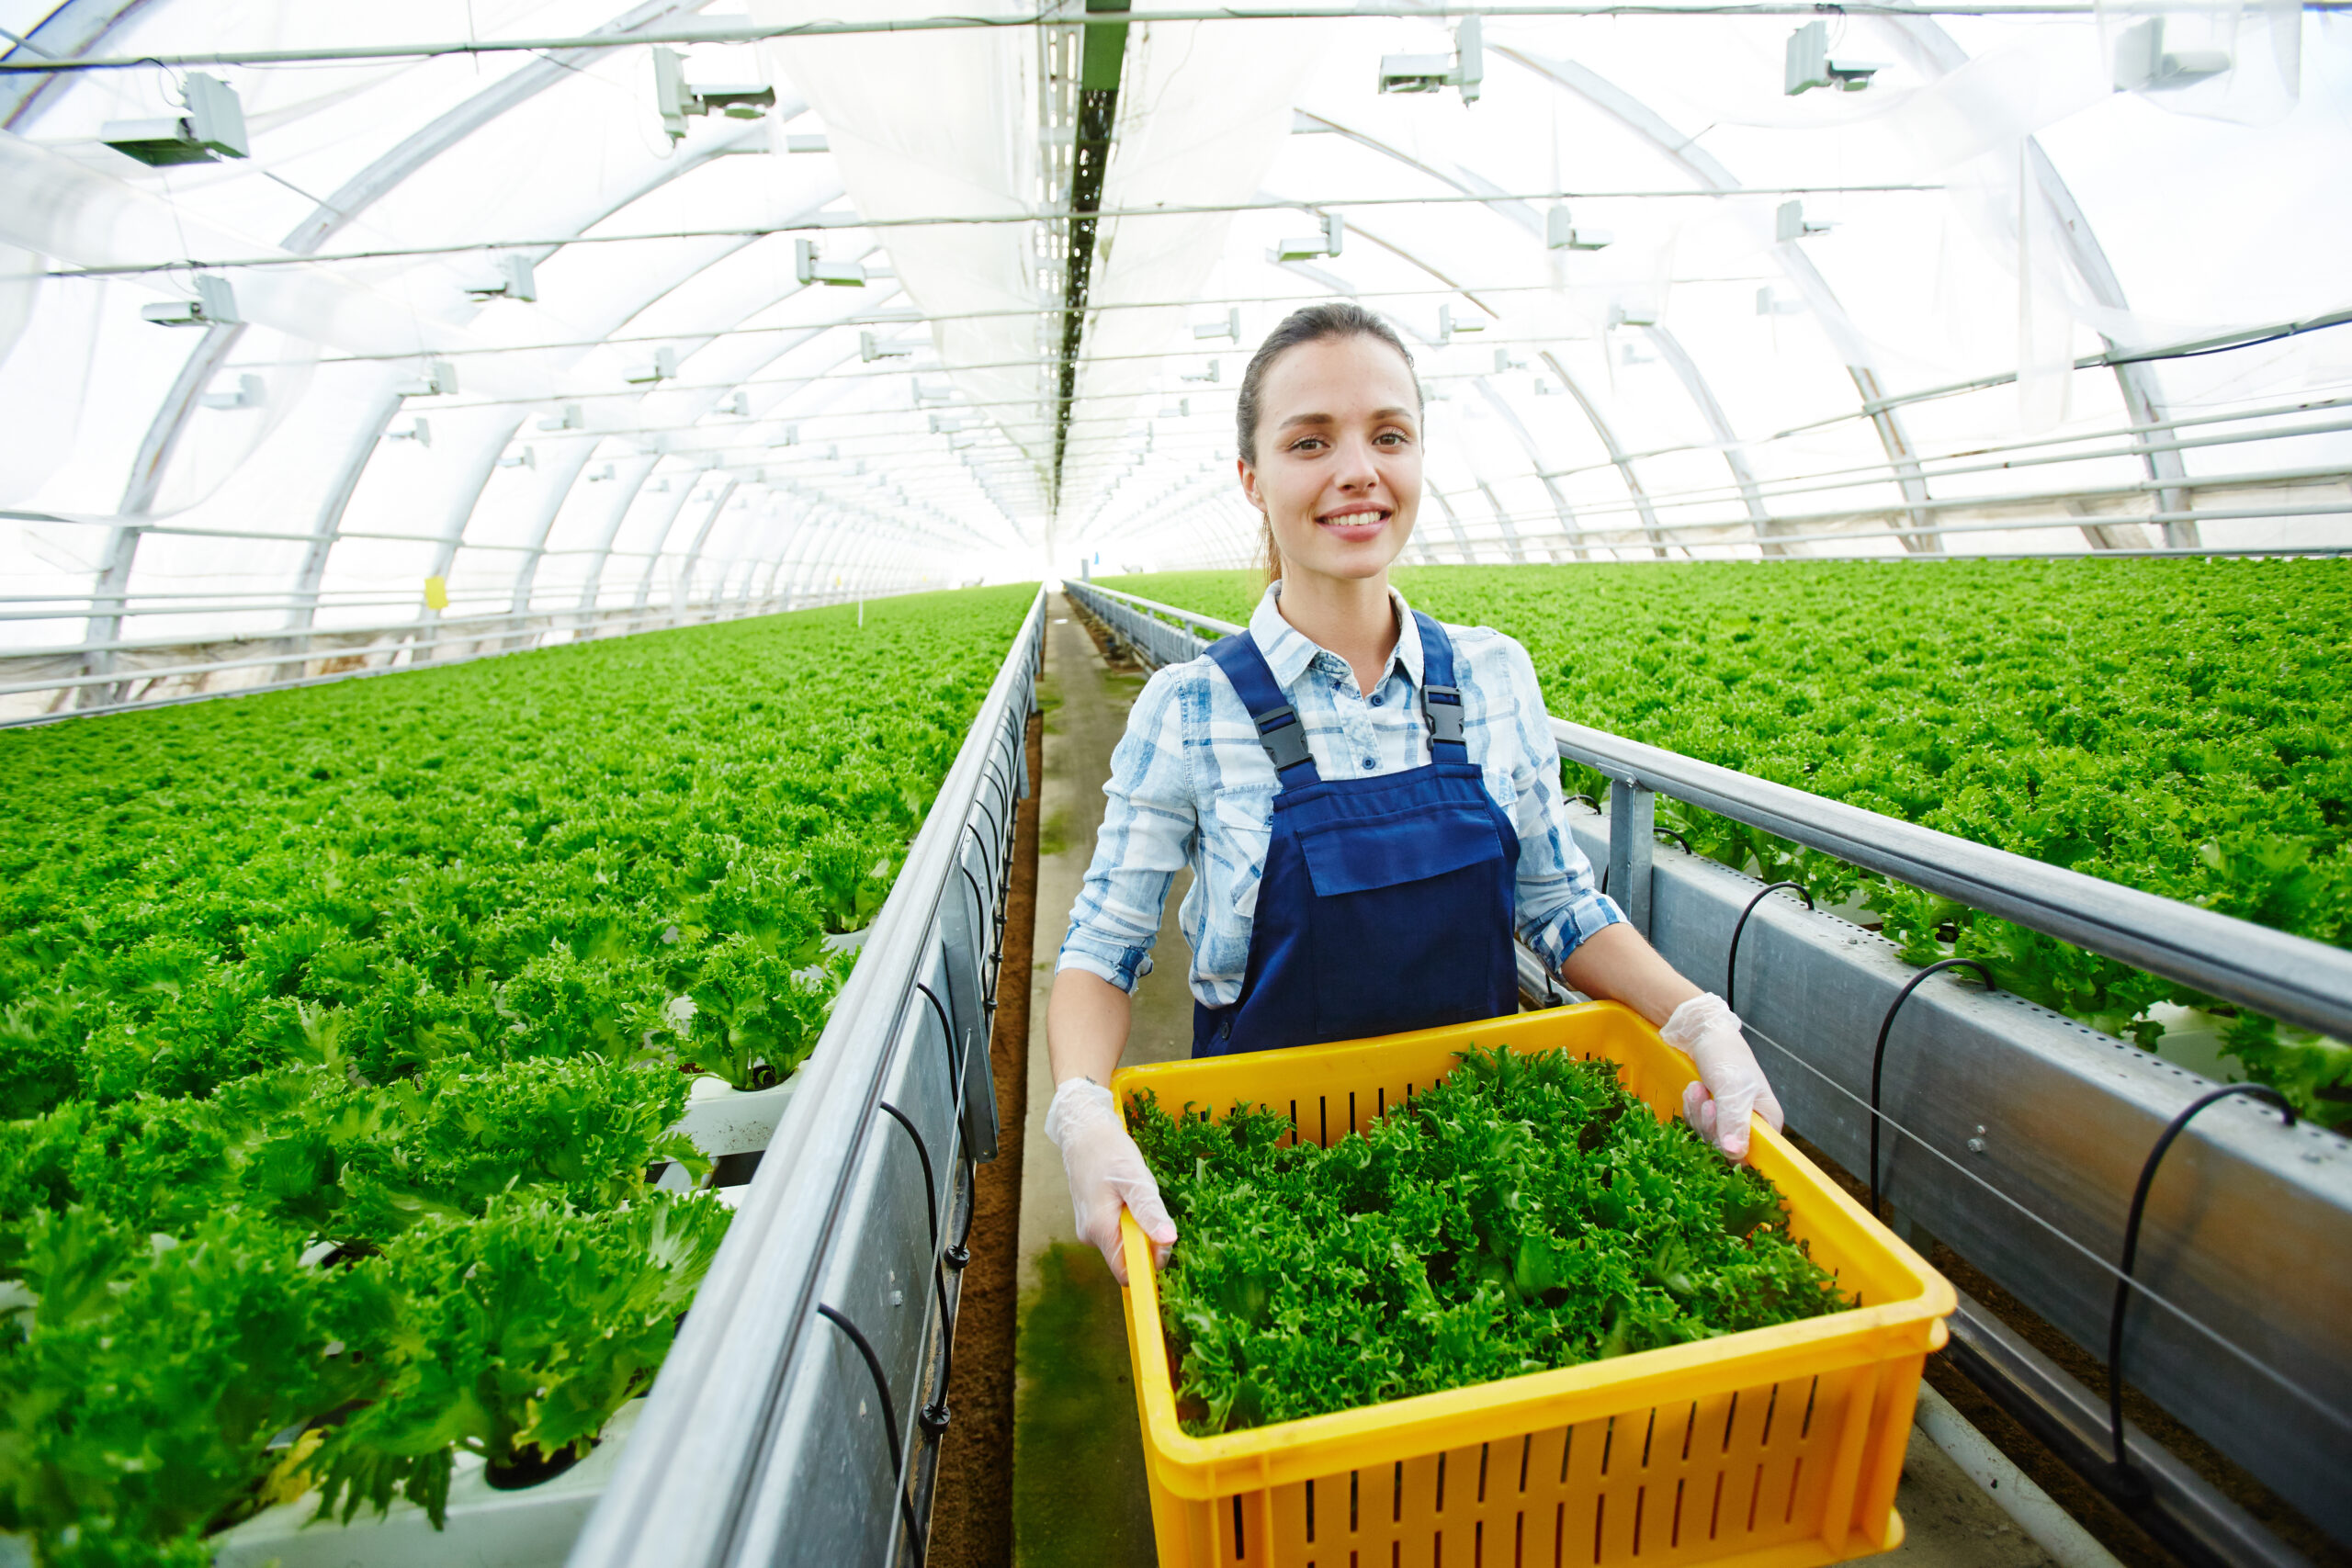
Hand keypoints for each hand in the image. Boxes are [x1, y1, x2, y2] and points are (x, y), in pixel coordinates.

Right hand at [1043, 1077, 1176, 1285]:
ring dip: (1139, 1225)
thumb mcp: (1135, 1179)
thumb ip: (1149, 1211)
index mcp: (1099, 1230)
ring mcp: (1088, 1229)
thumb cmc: (1108, 1151)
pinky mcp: (1091, 1220)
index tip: (1164, 1237)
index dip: (1150, 1262)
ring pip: (1124, 1242)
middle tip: (1149, 1202)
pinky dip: (1129, 1217)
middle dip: (1147, 1238)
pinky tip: (1127, 1193)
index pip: (1127, 1272)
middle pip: (1128, 1257)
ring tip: (1135, 1192)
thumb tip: (1168, 1240)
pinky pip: (1117, 1230)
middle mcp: (1090, 1236)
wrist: (1083, 1131)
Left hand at [1661, 993, 1783, 1161]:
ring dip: (1698, 1114)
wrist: (1704, 1035)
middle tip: (1707, 1101)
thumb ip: (1734, 1120)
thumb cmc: (1727, 1056)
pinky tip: (1693, 1091)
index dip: (1732, 1150)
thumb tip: (1735, 1152)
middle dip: (1709, 1126)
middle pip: (1727, 1150)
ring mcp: (1729, 1122)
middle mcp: (1751, 1126)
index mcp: (1768, 1122)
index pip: (1753, 1157)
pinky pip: (1697, 1127)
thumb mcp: (1733, 1088)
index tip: (1719, 1127)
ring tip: (1699, 1089)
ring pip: (1708, 1138)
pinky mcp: (1712, 1117)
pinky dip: (1692, 1110)